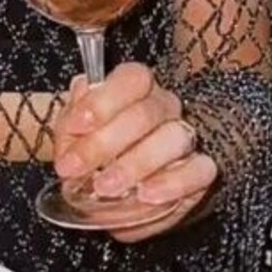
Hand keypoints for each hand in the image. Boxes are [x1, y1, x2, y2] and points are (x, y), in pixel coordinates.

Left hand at [51, 62, 218, 240]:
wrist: (107, 192)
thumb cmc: (92, 155)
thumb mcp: (71, 137)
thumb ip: (71, 124)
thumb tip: (76, 119)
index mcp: (133, 90)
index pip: (132, 78)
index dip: (103, 100)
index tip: (77, 125)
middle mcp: (164, 107)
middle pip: (145, 112)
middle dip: (105, 142)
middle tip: (76, 167)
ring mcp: (184, 137)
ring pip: (173, 137)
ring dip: (136, 164)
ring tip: (105, 186)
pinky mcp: (199, 171)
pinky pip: (200, 170)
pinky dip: (173, 182)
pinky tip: (146, 194)